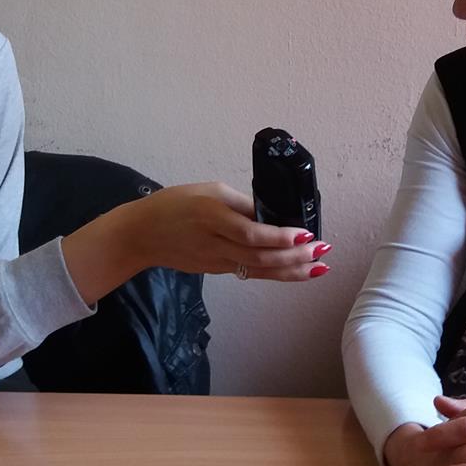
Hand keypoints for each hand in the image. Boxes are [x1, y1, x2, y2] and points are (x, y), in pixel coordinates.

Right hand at [62, 182, 326, 303]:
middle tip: (322, 251)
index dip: (281, 236)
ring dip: (293, 270)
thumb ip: (240, 204)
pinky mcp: (217, 270)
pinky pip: (251, 273)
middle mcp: (216, 242)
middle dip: (296, 256)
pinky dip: (277, 274)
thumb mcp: (208, 192)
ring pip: (259, 270)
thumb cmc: (175, 204)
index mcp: (213, 215)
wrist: (142, 234)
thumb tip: (273, 215)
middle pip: (261, 256)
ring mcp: (217, 261)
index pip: (252, 232)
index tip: (306, 233)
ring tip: (319, 267)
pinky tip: (297, 272)